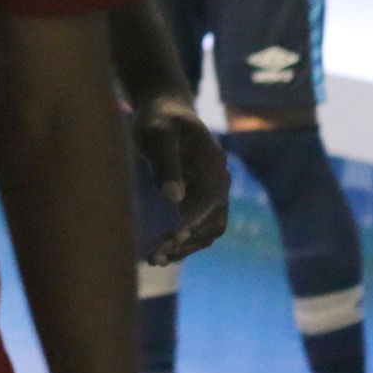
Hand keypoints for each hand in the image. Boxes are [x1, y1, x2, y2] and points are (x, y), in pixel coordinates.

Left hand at [134, 96, 229, 264]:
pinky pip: (195, 231)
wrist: (164, 112)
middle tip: (157, 254)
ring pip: (206, 233)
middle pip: (213, 223)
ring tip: (154, 259)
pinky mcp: (196, 203)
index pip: (210, 199)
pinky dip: (180, 244)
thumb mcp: (158, 134)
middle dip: (187, 242)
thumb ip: (166, 162)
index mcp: (214, 165)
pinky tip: (158, 255)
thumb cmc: (159, 119)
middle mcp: (218, 184)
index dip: (194, 219)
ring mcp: (209, 196)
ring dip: (184, 248)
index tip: (174, 236)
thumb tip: (173, 199)